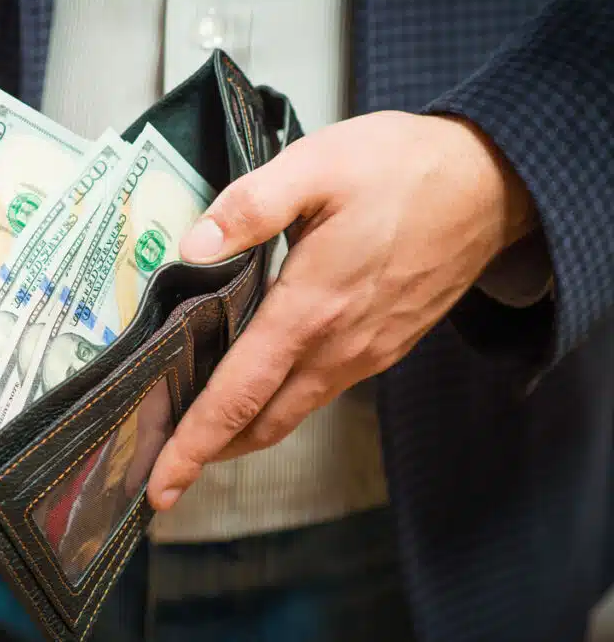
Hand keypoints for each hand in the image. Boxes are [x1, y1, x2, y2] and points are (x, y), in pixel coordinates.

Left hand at [147, 110, 537, 509]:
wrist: (491, 184)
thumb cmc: (402, 169)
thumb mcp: (317, 165)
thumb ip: (250, 207)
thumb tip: (191, 246)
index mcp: (310, 310)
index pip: (237, 397)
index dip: (194, 445)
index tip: (163, 488)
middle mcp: (338, 347)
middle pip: (261, 423)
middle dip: (209, 453)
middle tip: (165, 470)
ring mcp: (366, 353)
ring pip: (292, 412)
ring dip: (243, 431)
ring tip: (199, 430)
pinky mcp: (384, 346)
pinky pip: (321, 390)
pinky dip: (279, 403)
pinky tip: (259, 383)